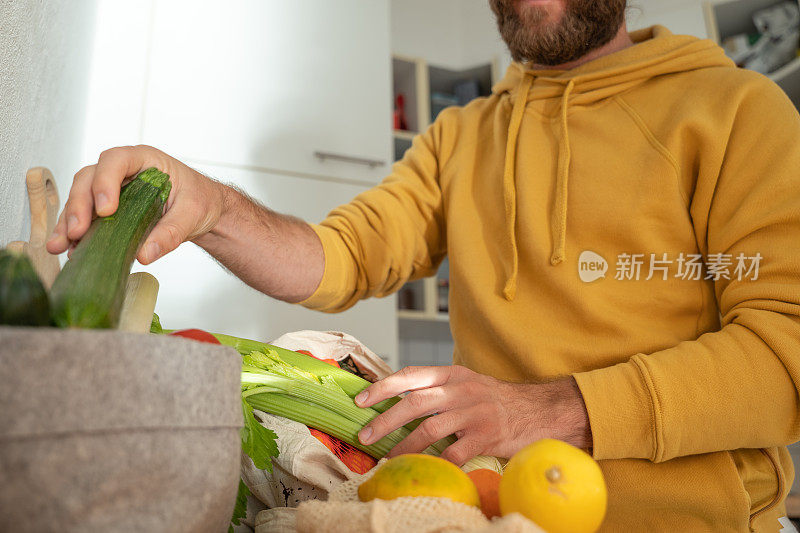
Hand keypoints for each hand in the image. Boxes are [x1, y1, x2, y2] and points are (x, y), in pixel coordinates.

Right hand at [46, 145, 226, 263]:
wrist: (205, 211)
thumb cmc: (201, 200)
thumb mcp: (193, 214)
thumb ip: (171, 232)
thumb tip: (145, 253)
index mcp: (145, 160)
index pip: (116, 160)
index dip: (105, 182)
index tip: (106, 210)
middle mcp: (124, 171)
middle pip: (89, 179)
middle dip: (79, 205)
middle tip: (76, 232)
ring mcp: (113, 189)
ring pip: (81, 198)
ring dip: (69, 222)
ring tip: (61, 246)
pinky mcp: (110, 210)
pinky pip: (87, 217)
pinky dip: (77, 234)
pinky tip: (71, 251)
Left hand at [355, 365, 591, 465]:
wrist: (540, 411)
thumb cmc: (497, 400)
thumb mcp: (467, 384)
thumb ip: (438, 389)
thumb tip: (397, 401)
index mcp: (453, 375)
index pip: (412, 375)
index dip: (384, 387)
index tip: (361, 400)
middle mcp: (462, 391)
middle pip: (416, 402)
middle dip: (386, 418)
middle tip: (365, 434)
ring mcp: (475, 413)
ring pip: (431, 429)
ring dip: (405, 446)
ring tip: (388, 458)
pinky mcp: (486, 436)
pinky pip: (456, 453)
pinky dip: (437, 463)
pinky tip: (425, 471)